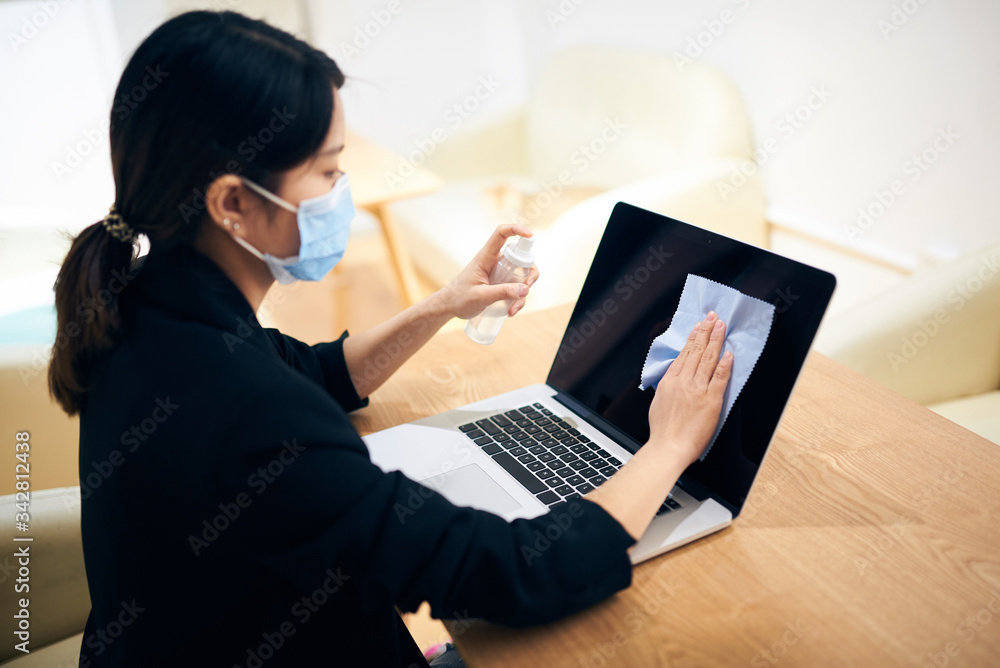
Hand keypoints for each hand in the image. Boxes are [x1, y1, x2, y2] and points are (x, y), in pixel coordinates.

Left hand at [436, 224, 539, 319]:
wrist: (450, 307)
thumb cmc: (459, 298)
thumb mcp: (480, 296)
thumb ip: (502, 292)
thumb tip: (526, 289)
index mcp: (486, 257)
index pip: (501, 234)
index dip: (516, 229)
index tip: (530, 235)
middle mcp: (495, 261)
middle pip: (521, 257)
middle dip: (530, 272)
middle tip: (528, 286)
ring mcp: (500, 273)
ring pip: (522, 276)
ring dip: (523, 292)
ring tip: (512, 310)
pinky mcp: (502, 284)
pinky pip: (517, 288)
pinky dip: (518, 299)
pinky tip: (510, 311)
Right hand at [647, 311, 733, 467]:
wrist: (668, 447)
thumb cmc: (663, 432)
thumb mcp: (658, 403)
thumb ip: (668, 388)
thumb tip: (673, 380)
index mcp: (669, 381)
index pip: (684, 354)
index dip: (693, 338)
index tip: (699, 326)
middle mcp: (683, 382)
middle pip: (697, 351)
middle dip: (706, 331)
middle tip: (713, 317)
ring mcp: (697, 390)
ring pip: (708, 359)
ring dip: (716, 340)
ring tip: (722, 326)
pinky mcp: (710, 400)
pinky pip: (719, 377)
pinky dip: (725, 364)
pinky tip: (729, 353)